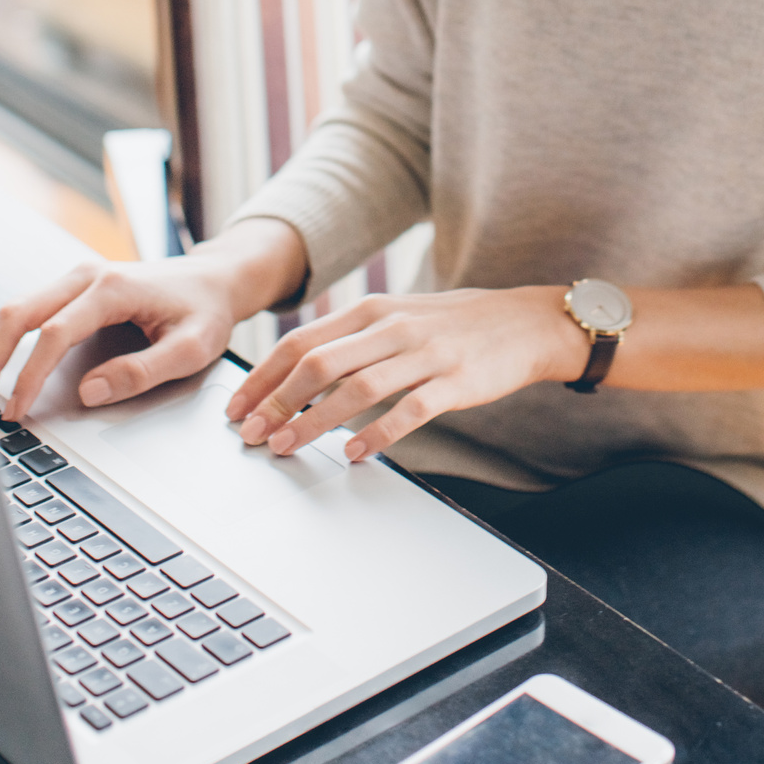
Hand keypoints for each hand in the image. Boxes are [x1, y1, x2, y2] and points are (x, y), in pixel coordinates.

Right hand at [0, 218, 307, 419]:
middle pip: (21, 313)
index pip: (55, 334)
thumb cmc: (208, 311)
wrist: (217, 279)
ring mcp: (79, 276)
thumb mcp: (192, 348)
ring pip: (18, 306)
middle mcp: (89, 275)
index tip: (17, 409)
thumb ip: (143, 371)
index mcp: (114, 289)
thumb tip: (91, 391)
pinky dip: (2, 330)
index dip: (30, 375)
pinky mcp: (75, 285)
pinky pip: (29, 305)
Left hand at [225, 286, 589, 461]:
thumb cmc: (455, 324)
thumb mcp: (398, 316)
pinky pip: (408, 411)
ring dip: (314, 420)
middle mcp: (392, 327)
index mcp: (372, 309)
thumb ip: (352, 337)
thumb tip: (296, 370)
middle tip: (251, 434)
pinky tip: (354, 453)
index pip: (301, 342)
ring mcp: (424, 354)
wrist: (525, 322)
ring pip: (356, 388)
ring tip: (286, 446)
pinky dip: (376, 434)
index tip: (238, 407)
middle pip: (319, 364)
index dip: (264, 376)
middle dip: (277, 402)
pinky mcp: (454, 382)